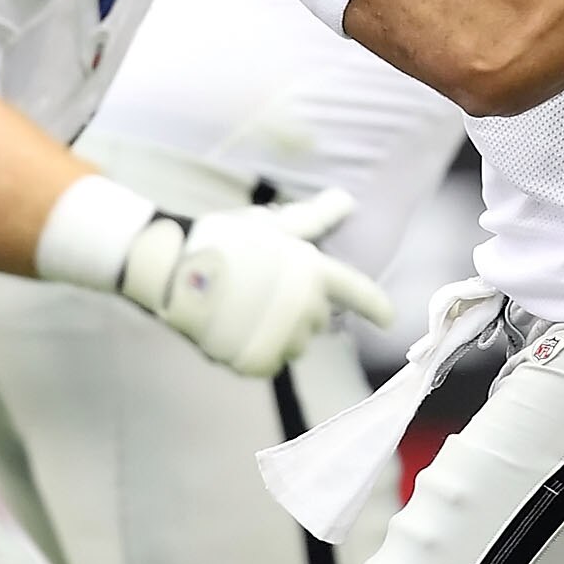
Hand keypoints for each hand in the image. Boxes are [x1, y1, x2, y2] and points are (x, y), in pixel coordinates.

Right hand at [120, 186, 393, 376]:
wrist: (173, 269)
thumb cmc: (224, 239)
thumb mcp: (271, 224)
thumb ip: (313, 218)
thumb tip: (346, 200)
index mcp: (314, 273)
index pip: (357, 293)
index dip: (376, 306)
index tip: (389, 319)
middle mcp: (305, 308)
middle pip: (319, 320)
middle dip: (303, 308)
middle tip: (268, 291)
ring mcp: (280, 338)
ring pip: (296, 345)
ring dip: (282, 332)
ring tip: (249, 310)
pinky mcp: (256, 361)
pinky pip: (270, 363)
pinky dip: (258, 352)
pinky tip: (237, 331)